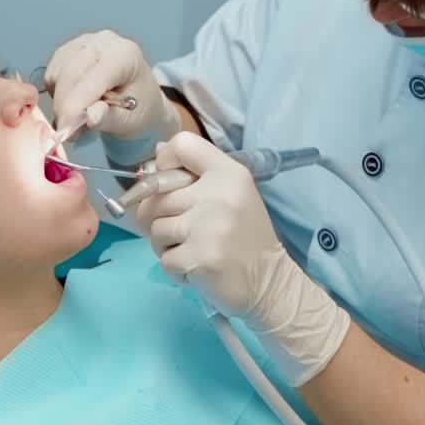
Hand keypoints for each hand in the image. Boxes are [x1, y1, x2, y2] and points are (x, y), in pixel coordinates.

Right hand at [43, 31, 181, 160]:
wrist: (139, 97)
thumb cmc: (138, 108)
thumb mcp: (129, 119)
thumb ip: (109, 118)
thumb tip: (89, 118)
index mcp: (124, 55)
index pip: (92, 79)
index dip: (75, 107)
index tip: (66, 132)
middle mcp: (103, 42)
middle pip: (70, 74)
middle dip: (64, 107)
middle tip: (70, 133)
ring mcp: (83, 42)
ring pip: (57, 75)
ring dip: (60, 102)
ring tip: (78, 117)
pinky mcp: (68, 49)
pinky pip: (52, 74)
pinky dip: (57, 93)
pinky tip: (74, 101)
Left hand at [135, 133, 349, 385]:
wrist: (270, 281)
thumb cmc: (244, 236)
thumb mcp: (230, 194)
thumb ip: (196, 171)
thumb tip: (158, 151)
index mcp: (228, 173)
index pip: (181, 144)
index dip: (165, 164)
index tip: (173, 186)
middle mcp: (218, 194)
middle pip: (156, 194)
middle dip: (159, 217)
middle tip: (185, 231)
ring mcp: (207, 226)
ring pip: (154, 228)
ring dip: (166, 245)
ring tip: (193, 249)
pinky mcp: (198, 257)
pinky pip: (164, 259)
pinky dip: (176, 268)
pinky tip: (197, 267)